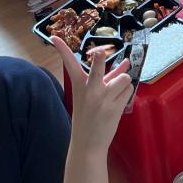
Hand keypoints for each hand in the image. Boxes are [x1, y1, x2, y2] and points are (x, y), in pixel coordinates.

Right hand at [53, 37, 131, 154]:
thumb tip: (127, 62)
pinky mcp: (114, 107)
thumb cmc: (89, 117)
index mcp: (79, 86)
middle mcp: (90, 90)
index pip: (69, 64)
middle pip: (97, 67)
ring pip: (124, 78)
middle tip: (99, 52)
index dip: (62, 49)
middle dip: (99, 58)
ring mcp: (102, 99)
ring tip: (115, 96)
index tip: (54, 36)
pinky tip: (118, 104)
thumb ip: (109, 77)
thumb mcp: (92, 95)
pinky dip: (127, 94)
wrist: (87, 145)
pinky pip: (129, 90)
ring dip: (123, 84)